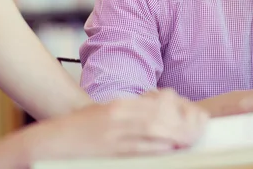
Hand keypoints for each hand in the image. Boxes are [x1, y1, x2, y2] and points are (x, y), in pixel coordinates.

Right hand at [46, 89, 208, 156]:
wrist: (52, 141)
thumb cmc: (83, 129)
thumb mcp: (111, 114)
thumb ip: (137, 114)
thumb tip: (166, 118)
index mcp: (122, 105)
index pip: (161, 101)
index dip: (183, 108)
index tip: (196, 115)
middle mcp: (120, 116)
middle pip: (162, 114)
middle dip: (186, 122)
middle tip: (199, 129)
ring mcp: (115, 133)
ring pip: (154, 129)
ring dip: (177, 134)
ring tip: (192, 139)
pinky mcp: (111, 150)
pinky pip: (139, 148)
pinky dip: (158, 148)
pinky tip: (171, 149)